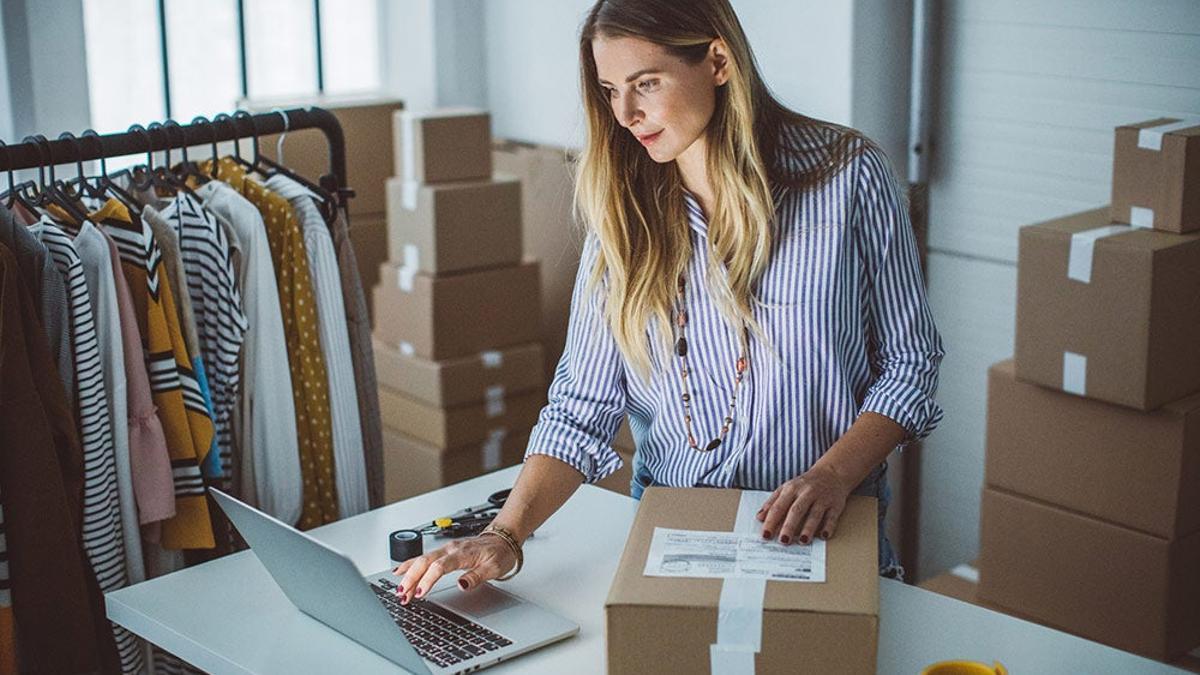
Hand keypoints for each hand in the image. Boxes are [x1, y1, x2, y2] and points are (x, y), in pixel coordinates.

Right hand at [392, 534, 517, 604]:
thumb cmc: (499, 553)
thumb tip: (461, 585)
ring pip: (421, 559)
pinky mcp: (444, 551)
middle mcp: (451, 549)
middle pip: (425, 562)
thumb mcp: (494, 568)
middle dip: (411, 578)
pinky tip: (400, 572)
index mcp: (462, 553)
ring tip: (399, 590)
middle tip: (402, 595)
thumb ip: (477, 576)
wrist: (503, 540)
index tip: (420, 593)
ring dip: (409, 574)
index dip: (428, 580)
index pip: (440, 566)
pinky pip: (423, 557)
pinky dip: (410, 564)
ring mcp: (446, 549)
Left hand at [755, 463, 851, 544]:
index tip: (765, 535)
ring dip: (808, 528)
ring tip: (803, 541)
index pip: (778, 507)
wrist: (831, 473)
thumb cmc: (805, 484)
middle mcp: (806, 493)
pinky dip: (828, 527)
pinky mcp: (835, 505)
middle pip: (796, 511)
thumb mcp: (786, 489)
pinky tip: (823, 536)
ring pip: (814, 514)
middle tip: (783, 541)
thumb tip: (759, 518)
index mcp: (791, 489)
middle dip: (789, 526)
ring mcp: (822, 498)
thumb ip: (772, 502)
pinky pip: (832, 517)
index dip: (771, 521)